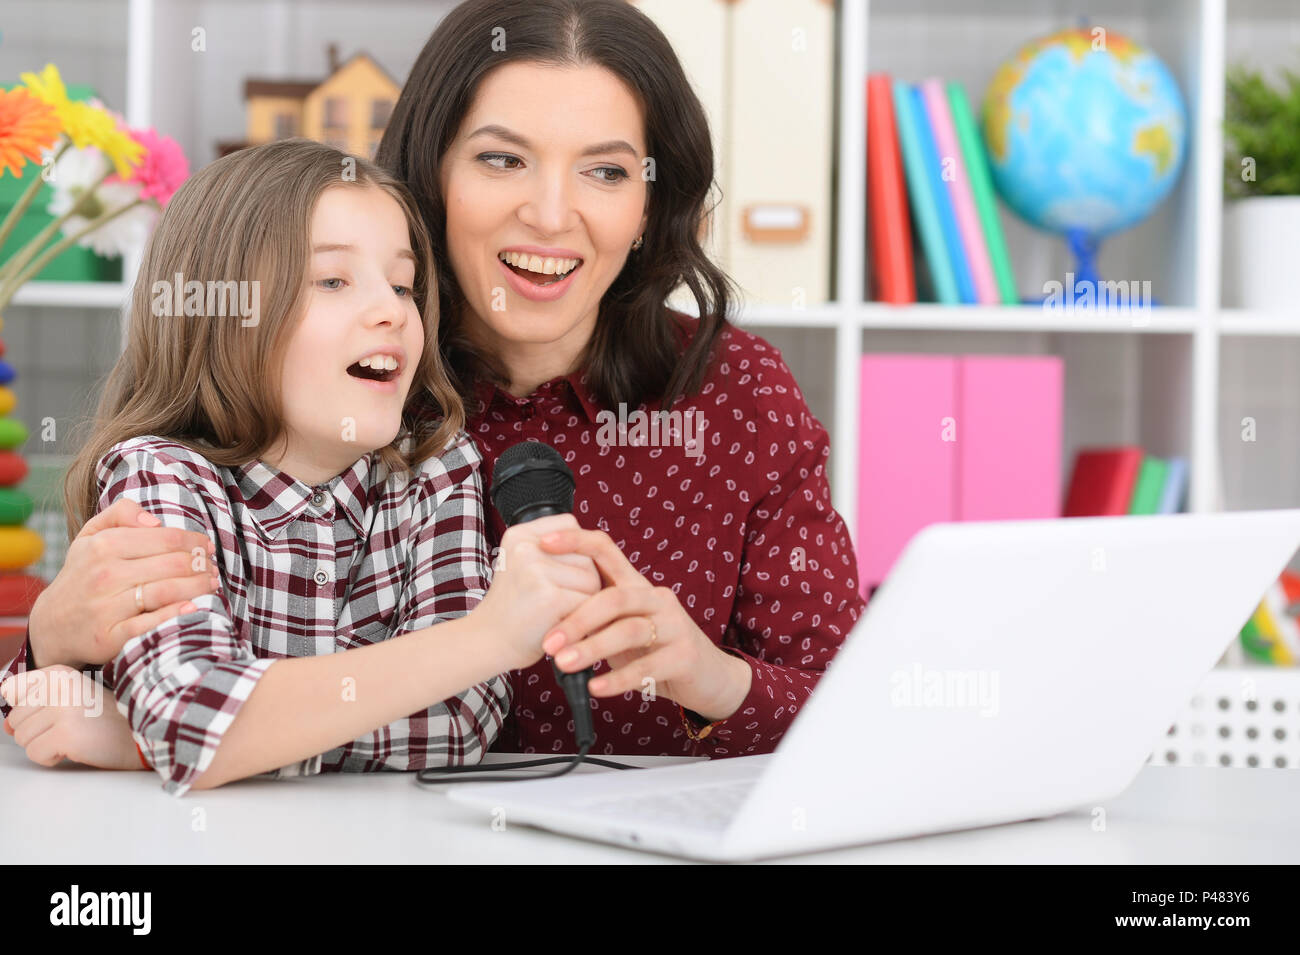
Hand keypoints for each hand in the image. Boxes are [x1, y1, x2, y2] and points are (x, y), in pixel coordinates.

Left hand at [1, 665, 142, 769]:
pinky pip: (35, 754)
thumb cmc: (109, 719)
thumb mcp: (74, 698)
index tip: (50, 714)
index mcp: (60, 673)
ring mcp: (62, 709)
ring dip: (45, 745)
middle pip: (14, 720)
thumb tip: (5, 726)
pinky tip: (76, 748)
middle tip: (69, 728)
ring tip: (75, 737)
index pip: (11, 690)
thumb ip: (37, 703)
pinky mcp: (65, 734)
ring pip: (22, 739)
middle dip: (36, 732)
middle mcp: (59, 686)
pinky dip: (52, 758)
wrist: (143, 733)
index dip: (26, 710)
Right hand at [29, 498, 218, 668]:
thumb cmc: (84, 574)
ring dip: (198, 587)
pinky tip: (193, 608)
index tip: (207, 547)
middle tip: (212, 569)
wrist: (53, 624)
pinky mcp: (109, 636)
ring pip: (166, 591)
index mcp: (103, 546)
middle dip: (201, 565)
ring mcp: (106, 607)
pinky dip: (176, 615)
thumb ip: (121, 514)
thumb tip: (155, 521)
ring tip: (211, 585)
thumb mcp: (91, 535)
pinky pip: (151, 623)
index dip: (195, 542)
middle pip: (173, 564)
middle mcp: (104, 575)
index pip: (166, 539)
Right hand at [472, 514, 602, 670]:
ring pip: (592, 579)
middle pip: (586, 554)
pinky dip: (583, 620)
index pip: (570, 526)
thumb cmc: (517, 605)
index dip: (575, 552)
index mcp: (519, 534)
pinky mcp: (549, 597)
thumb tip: (601, 548)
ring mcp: (535, 570)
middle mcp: (525, 547)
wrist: (489, 642)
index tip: (557, 574)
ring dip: (585, 601)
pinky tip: (559, 625)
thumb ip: (556, 548)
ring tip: (556, 611)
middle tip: (554, 599)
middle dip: (582, 580)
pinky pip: (589, 603)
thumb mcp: (524, 564)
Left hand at [537, 528, 751, 721]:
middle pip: (614, 597)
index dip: (577, 542)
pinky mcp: (685, 655)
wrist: (708, 678)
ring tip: (563, 665)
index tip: (545, 542)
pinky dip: (617, 679)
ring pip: (629, 630)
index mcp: (637, 585)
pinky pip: (646, 667)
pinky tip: (595, 687)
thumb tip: (546, 620)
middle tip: (549, 642)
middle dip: (577, 620)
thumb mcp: (623, 628)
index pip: (607, 551)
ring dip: (592, 648)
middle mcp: (657, 598)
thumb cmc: (655, 650)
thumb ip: (595, 619)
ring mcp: (675, 625)